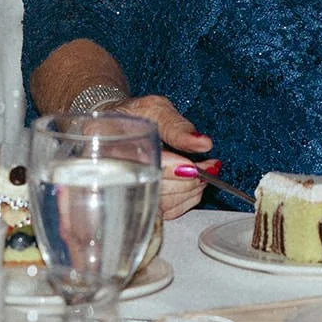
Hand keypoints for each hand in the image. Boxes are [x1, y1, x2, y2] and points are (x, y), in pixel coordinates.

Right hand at [121, 95, 213, 219]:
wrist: (115, 128)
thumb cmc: (132, 115)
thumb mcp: (154, 109)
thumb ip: (176, 126)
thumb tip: (202, 143)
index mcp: (112, 149)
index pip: (142, 165)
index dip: (170, 168)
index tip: (193, 165)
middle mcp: (115, 177)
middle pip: (155, 189)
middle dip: (187, 180)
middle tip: (209, 167)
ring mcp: (127, 195)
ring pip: (162, 204)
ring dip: (190, 190)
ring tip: (205, 172)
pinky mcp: (140, 206)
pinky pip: (165, 212)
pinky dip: (185, 200)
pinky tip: (194, 184)